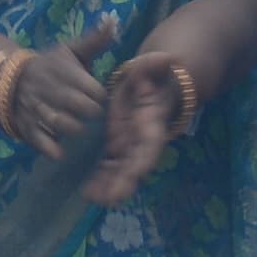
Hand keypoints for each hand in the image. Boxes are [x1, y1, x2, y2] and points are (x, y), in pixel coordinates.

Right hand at [2, 20, 114, 161]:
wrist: (9, 78)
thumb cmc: (50, 66)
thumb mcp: (70, 50)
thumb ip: (95, 40)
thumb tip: (113, 19)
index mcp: (65, 71)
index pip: (94, 89)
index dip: (100, 95)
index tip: (99, 96)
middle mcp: (52, 90)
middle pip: (81, 107)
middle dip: (91, 112)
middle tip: (92, 113)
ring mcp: (38, 109)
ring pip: (62, 124)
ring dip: (74, 128)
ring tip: (78, 127)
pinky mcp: (27, 127)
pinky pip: (40, 141)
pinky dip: (51, 148)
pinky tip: (60, 152)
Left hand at [86, 50, 198, 206]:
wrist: (148, 81)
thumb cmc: (150, 73)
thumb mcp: (152, 66)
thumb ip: (155, 64)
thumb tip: (169, 58)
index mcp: (151, 123)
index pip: (150, 144)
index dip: (143, 159)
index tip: (135, 174)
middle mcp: (142, 139)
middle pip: (135, 165)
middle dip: (124, 182)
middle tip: (110, 198)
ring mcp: (129, 146)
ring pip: (120, 171)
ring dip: (109, 186)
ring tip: (92, 198)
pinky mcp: (116, 146)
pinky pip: (108, 166)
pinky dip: (100, 179)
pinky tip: (87, 192)